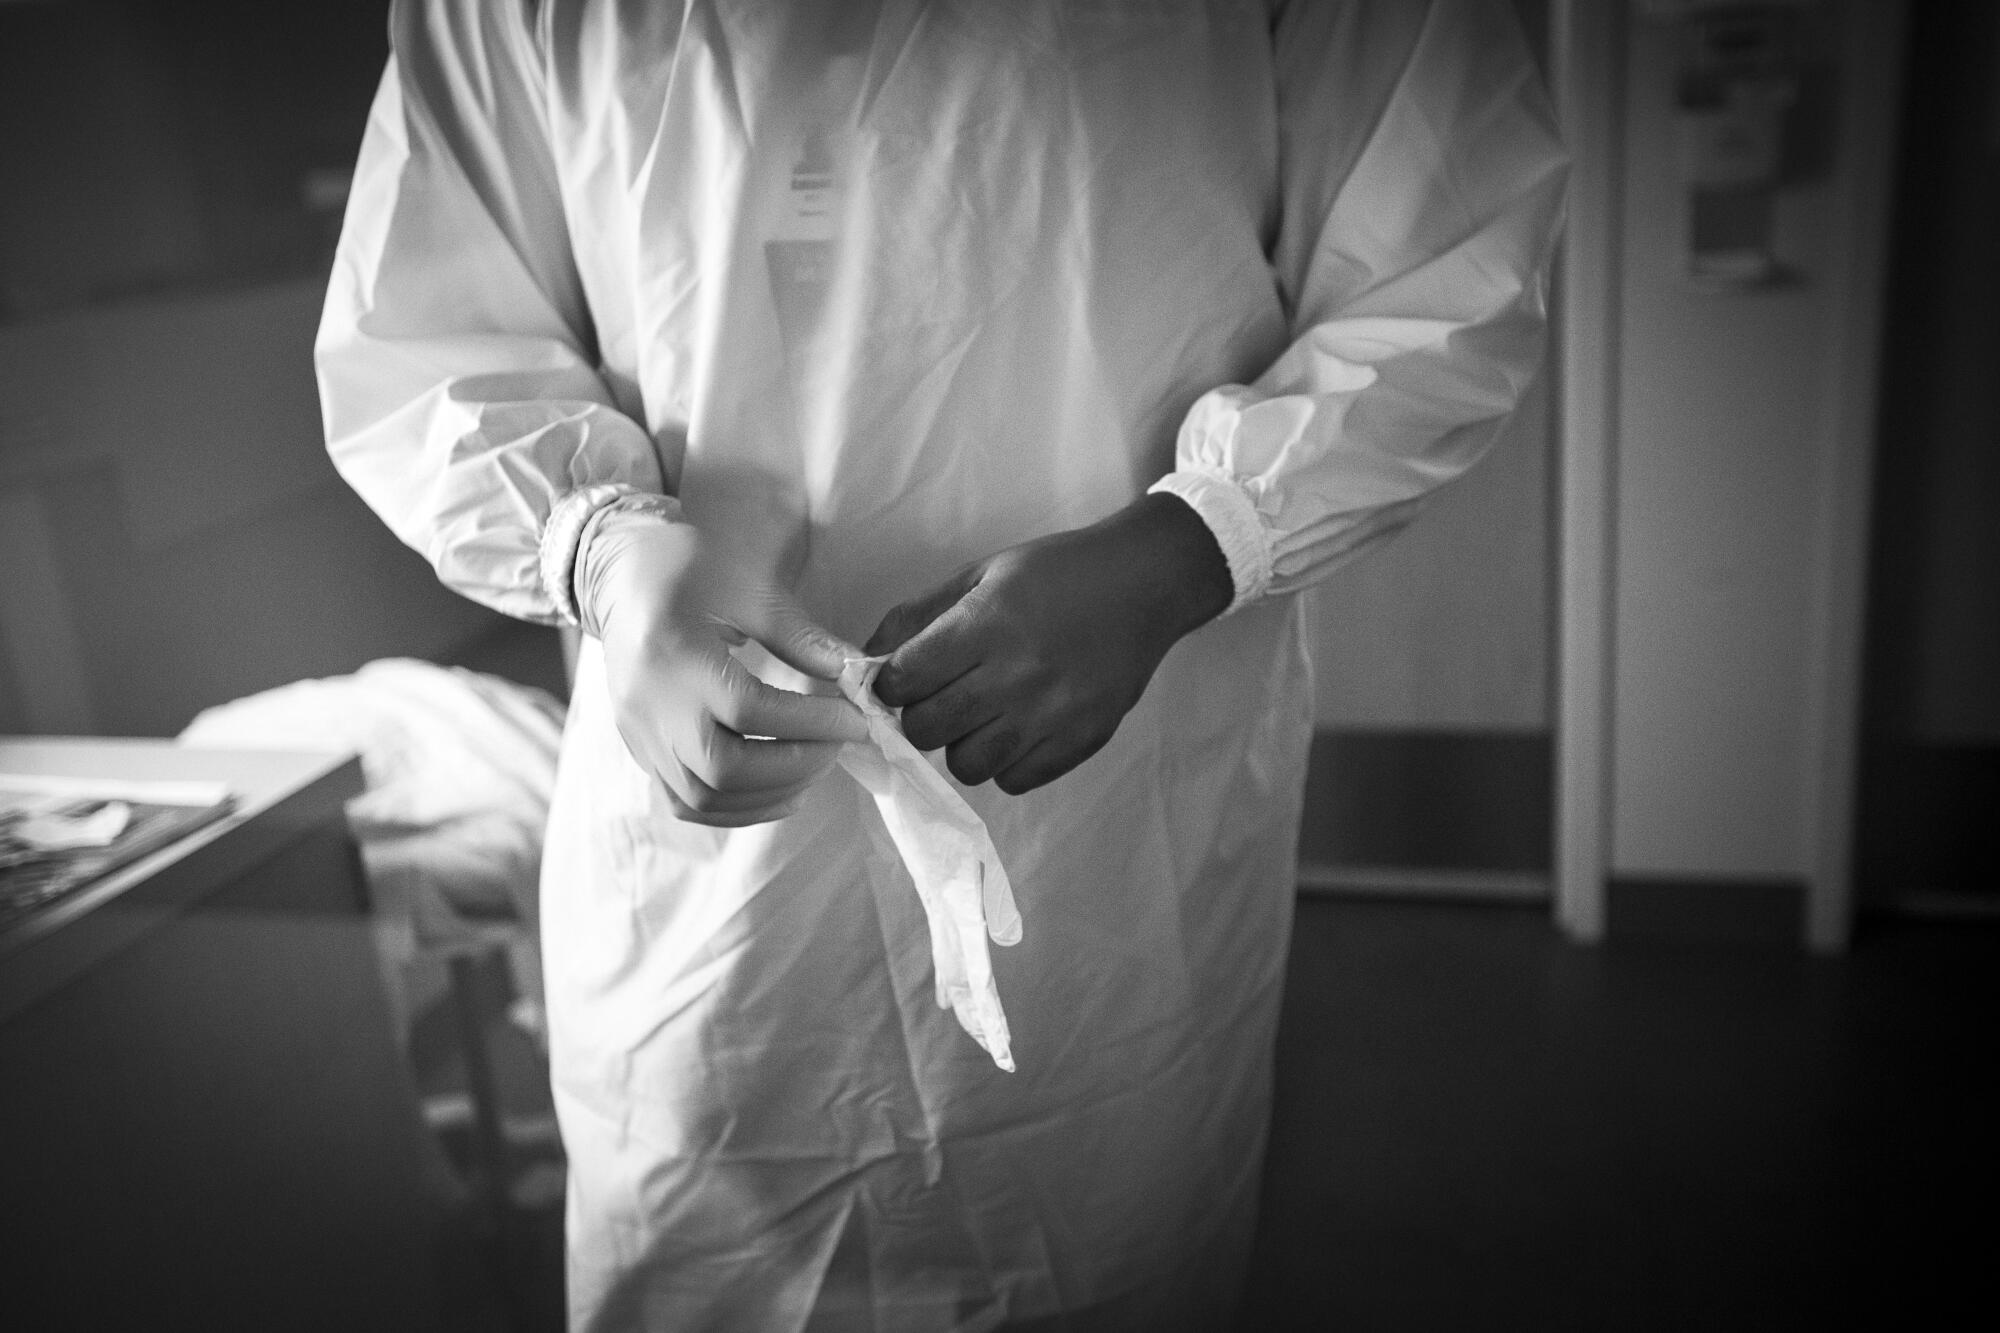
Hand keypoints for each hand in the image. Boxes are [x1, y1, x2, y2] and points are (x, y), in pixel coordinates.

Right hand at [578, 506, 867, 825]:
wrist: (619, 574)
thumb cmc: (688, 566)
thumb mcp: (747, 585)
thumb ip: (798, 635)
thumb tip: (852, 673)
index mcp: (672, 651)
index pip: (748, 711)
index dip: (811, 723)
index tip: (854, 718)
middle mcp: (649, 704)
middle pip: (722, 770)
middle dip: (795, 766)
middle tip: (838, 744)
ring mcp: (639, 734)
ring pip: (703, 798)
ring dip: (770, 795)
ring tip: (815, 767)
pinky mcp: (639, 750)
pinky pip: (684, 802)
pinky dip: (736, 809)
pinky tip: (778, 790)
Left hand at [866, 493, 1232, 793]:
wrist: (1145, 584)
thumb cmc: (1057, 573)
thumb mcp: (982, 574)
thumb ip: (918, 615)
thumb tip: (866, 660)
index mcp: (986, 624)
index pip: (903, 680)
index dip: (890, 684)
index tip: (902, 679)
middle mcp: (1016, 674)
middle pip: (927, 730)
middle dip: (919, 717)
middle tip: (940, 698)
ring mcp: (1052, 715)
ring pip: (968, 765)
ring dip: (962, 744)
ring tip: (982, 715)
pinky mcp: (1081, 741)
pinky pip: (1014, 780)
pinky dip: (1006, 763)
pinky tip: (1017, 728)